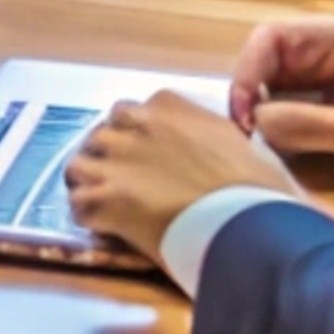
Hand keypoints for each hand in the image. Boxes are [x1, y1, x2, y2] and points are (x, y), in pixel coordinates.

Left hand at [62, 91, 298, 269]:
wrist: (245, 221)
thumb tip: (212, 148)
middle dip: (109, 157)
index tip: (149, 156)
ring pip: (79, 166)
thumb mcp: (238, 143)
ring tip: (108, 205)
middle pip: (101, 135)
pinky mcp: (103, 198)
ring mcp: (114, 160)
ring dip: (90, 184)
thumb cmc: (255, 185)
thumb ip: (211, 135)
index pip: (133, 112)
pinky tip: (105, 226)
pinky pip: (77, 203)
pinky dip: (88, 215)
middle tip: (126, 183)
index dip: (137, 136)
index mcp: (167, 106)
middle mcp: (134, 125)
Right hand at [227, 16, 333, 177]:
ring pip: (281, 87)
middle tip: (250, 143)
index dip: (244, 77)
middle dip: (250, 98)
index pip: (268, 40)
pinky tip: (290, 153)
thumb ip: (322, 127)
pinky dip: (289, 127)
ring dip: (267, 115)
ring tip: (265, 151)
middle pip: (267, 63)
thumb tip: (257, 126)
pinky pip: (303, 107)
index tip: (243, 122)